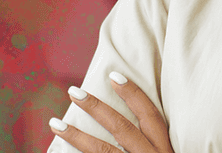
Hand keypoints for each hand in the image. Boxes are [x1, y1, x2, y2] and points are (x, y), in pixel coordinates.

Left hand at [50, 72, 172, 152]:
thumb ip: (153, 147)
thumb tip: (131, 131)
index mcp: (166, 151)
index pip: (150, 116)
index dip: (133, 94)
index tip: (114, 75)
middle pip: (122, 129)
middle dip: (97, 108)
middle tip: (73, 91)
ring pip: (102, 152)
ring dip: (76, 136)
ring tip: (55, 123)